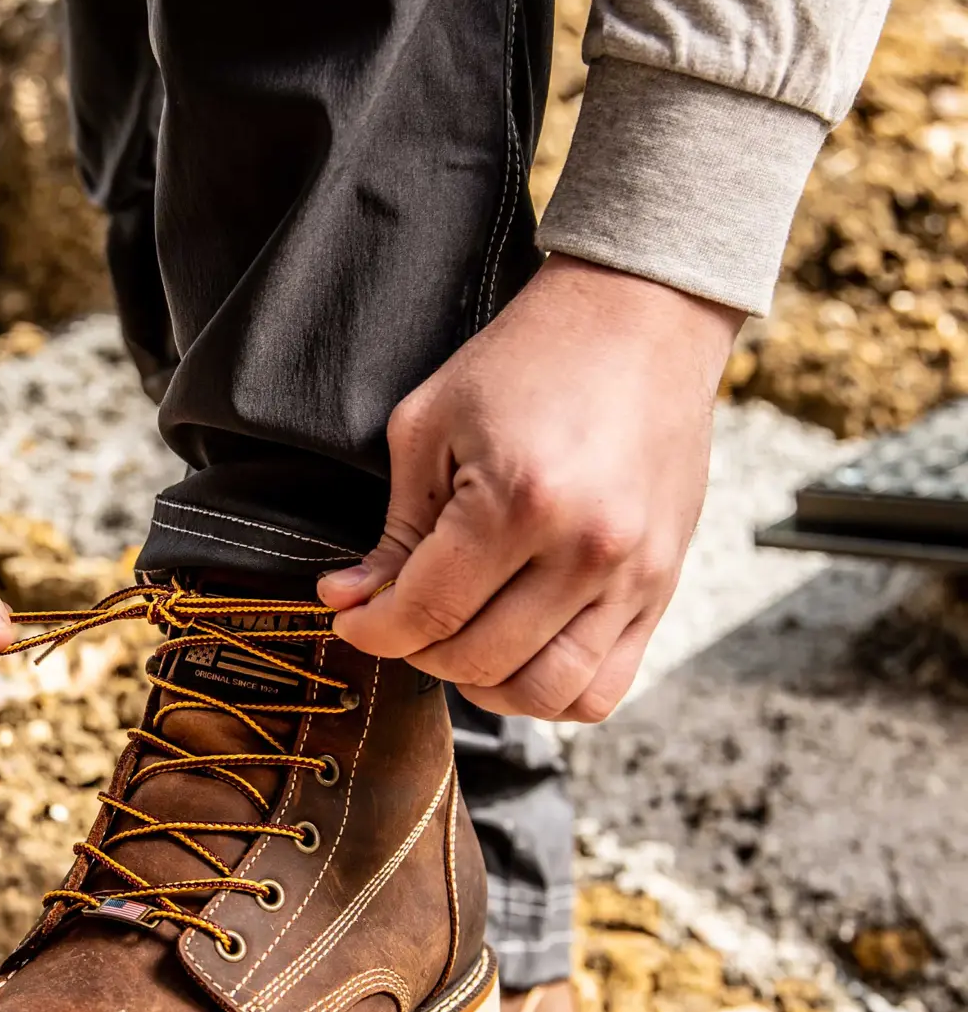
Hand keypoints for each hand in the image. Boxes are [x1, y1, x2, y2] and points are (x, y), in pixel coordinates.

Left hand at [317, 257, 740, 721]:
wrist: (640, 318)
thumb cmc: (526, 360)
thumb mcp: (430, 427)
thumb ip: (394, 530)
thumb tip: (348, 600)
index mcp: (517, 501)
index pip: (428, 613)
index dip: (372, 629)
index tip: (349, 618)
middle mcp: (585, 549)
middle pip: (479, 660)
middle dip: (417, 651)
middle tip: (400, 617)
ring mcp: (635, 575)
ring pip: (543, 693)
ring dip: (483, 685)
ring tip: (457, 642)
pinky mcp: (664, 587)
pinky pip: (604, 687)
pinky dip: (550, 693)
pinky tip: (516, 655)